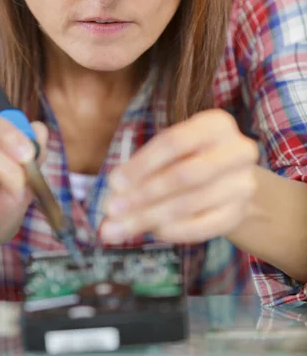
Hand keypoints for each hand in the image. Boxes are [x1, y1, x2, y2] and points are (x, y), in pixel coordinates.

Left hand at [101, 110, 258, 244]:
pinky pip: (203, 226)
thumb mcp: (170, 152)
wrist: (230, 181)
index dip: (141, 164)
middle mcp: (237, 151)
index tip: (113, 182)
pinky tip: (152, 231)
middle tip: (112, 210)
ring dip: (150, 217)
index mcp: (216, 124)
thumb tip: (113, 190)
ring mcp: (243, 184)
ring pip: (190, 203)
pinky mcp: (240, 213)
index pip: (174, 142)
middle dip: (143, 194)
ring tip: (120, 227)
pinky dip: (174, 230)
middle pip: (184, 175)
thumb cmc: (189, 158)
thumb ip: (142, 168)